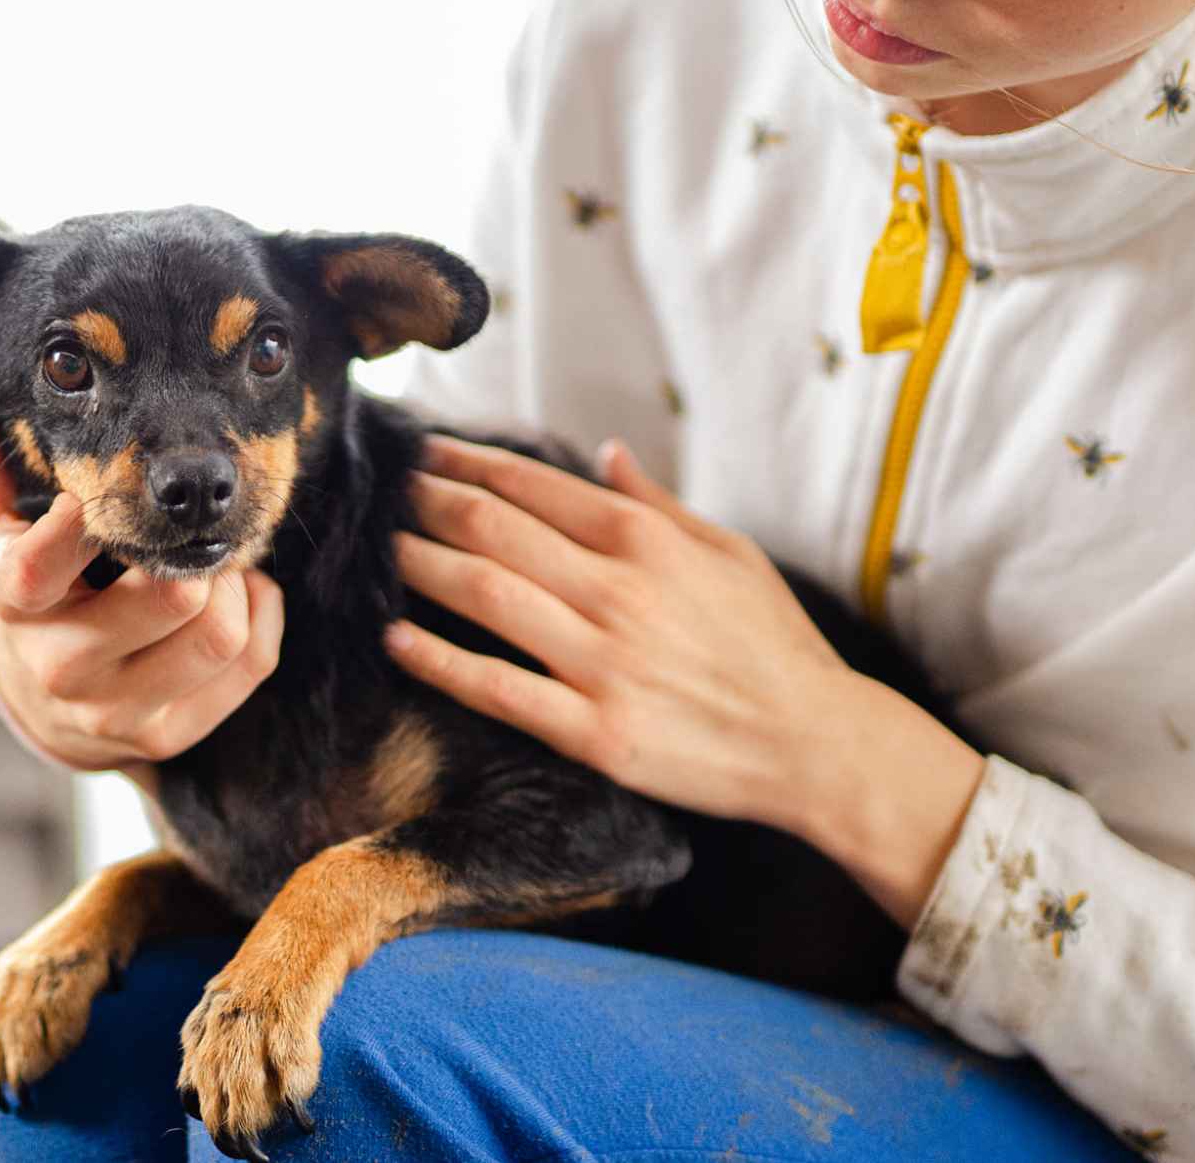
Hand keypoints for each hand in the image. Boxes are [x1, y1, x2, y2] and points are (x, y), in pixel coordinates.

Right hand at [0, 381, 283, 775]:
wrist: (46, 704)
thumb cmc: (40, 590)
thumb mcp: (4, 529)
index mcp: (17, 604)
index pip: (40, 566)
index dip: (82, 523)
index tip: (101, 496)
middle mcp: (62, 665)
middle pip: (170, 597)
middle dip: (191, 553)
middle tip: (186, 533)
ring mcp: (118, 711)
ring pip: (221, 633)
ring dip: (234, 585)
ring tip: (210, 565)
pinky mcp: (168, 737)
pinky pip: (251, 663)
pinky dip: (259, 614)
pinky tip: (235, 598)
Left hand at [381, 433, 983, 928]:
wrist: (816, 745)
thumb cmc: (774, 645)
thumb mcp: (730, 553)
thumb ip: (658, 503)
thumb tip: (604, 450)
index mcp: (648, 541)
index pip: (534, 486)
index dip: (469, 464)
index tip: (425, 454)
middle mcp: (618, 592)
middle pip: (493, 529)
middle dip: (427, 502)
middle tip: (384, 489)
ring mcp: (602, 663)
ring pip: (484, 595)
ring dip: (419, 563)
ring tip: (378, 547)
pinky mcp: (594, 731)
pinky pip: (498, 689)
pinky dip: (440, 660)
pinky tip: (396, 639)